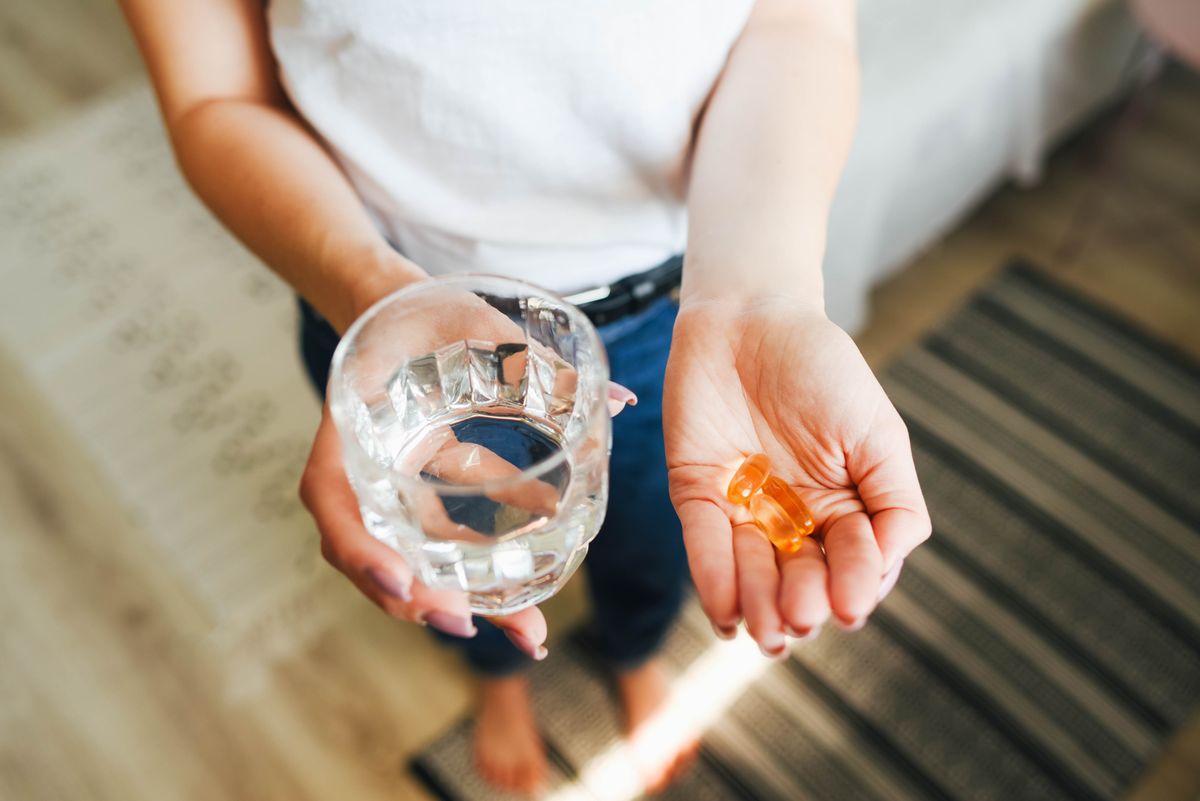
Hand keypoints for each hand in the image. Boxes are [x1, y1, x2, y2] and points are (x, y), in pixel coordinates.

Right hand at [300, 284, 636, 657]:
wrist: (399, 313)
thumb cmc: (424, 313)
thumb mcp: (468, 322)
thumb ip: (534, 359)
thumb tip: (620, 402)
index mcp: (349, 425)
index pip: (330, 496)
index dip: (360, 548)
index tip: (403, 583)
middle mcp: (361, 471)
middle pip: (374, 553)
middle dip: (421, 598)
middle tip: (469, 625)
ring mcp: (387, 492)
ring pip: (409, 563)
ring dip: (461, 602)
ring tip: (526, 634)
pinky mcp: (420, 499)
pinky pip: (440, 549)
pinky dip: (480, 579)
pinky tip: (528, 610)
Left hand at [663, 298, 929, 654]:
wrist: (751, 316)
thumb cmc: (822, 367)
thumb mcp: (877, 432)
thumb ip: (894, 500)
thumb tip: (888, 568)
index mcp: (843, 506)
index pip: (852, 562)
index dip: (853, 585)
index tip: (850, 605)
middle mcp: (793, 517)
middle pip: (801, 577)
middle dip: (803, 602)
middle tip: (803, 617)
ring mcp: (743, 508)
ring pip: (752, 571)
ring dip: (760, 604)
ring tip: (768, 631)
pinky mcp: (696, 492)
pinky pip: (704, 542)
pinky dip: (714, 578)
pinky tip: (726, 613)